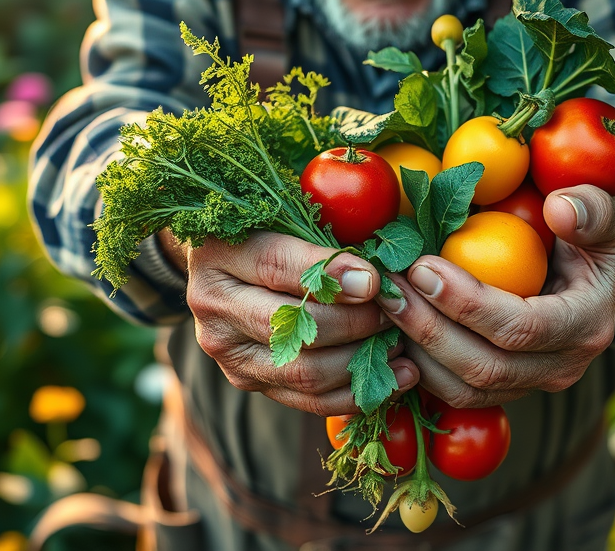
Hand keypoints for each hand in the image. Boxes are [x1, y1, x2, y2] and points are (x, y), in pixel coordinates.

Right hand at [181, 231, 419, 414]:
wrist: (225, 266)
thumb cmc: (268, 229)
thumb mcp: (284, 214)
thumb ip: (321, 229)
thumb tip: (376, 272)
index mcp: (219, 253)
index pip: (276, 266)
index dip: (329, 275)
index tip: (374, 279)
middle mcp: (213, 305)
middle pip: (291, 326)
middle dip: (355, 321)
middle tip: (395, 309)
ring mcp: (227, 350)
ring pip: (304, 371)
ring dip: (362, 360)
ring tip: (401, 341)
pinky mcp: (246, 381)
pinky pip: (307, 400)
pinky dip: (356, 393)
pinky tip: (395, 376)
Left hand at [376, 185, 614, 407]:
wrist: (595, 268)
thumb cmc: (593, 231)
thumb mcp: (606, 213)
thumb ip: (591, 208)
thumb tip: (560, 209)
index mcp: (587, 325)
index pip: (521, 328)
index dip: (467, 303)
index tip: (423, 266)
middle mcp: (562, 367)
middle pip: (485, 366)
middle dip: (429, 329)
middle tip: (390, 286)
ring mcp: (531, 383)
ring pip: (464, 389)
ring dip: (416, 350)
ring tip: (383, 303)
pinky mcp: (504, 387)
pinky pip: (454, 392)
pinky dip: (417, 366)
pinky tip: (391, 329)